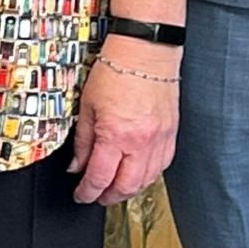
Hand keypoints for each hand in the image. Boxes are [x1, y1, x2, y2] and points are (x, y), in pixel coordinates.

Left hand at [70, 38, 179, 204]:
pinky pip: (162, 166)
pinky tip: (138, 173)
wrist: (146, 50)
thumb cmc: (117, 69)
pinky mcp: (171, 133)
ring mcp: (160, 139)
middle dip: (108, 197)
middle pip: (125, 187)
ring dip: (129, 190)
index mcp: (116, 135)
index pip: (99, 178)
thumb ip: (83, 141)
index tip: (81, 195)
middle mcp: (141, 142)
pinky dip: (148, 176)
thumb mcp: (88, 106)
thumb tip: (77, 165)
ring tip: (116, 188)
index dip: (87, 192)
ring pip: (146, 181)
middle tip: (97, 196)